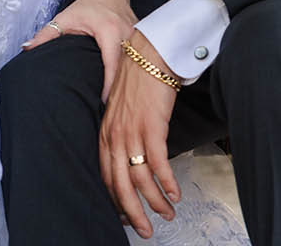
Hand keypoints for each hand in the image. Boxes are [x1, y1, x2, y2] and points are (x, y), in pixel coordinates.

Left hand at [22, 0, 137, 99]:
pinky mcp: (144, 40)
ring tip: (121, 106)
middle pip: (127, 69)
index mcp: (109, 30)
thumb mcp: (65, 18)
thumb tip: (26, 48)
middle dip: (120, 91)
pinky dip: (135, 75)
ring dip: (129, 85)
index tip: (102, 104)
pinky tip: (129, 90)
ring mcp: (139, 37)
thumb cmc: (87, 5)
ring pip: (137, 66)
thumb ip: (46, 34)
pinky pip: (141, 61)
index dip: (108, 86)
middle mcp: (128, 34)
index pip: (112, 64)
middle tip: (111, 112)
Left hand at [99, 30, 180, 236]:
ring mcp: (132, 132)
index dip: (116, 200)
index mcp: (105, 133)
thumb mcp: (121, 109)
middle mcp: (115, 136)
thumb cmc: (139, 80)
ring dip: (155, 201)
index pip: (105, 176)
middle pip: (120, 185)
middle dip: (133, 212)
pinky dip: (167, 183)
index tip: (126, 216)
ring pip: (140, 179)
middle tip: (145, 230)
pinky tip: (175, 194)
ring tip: (168, 213)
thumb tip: (131, 155)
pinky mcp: (152, 126)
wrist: (150, 52)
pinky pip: (158, 164)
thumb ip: (121, 132)